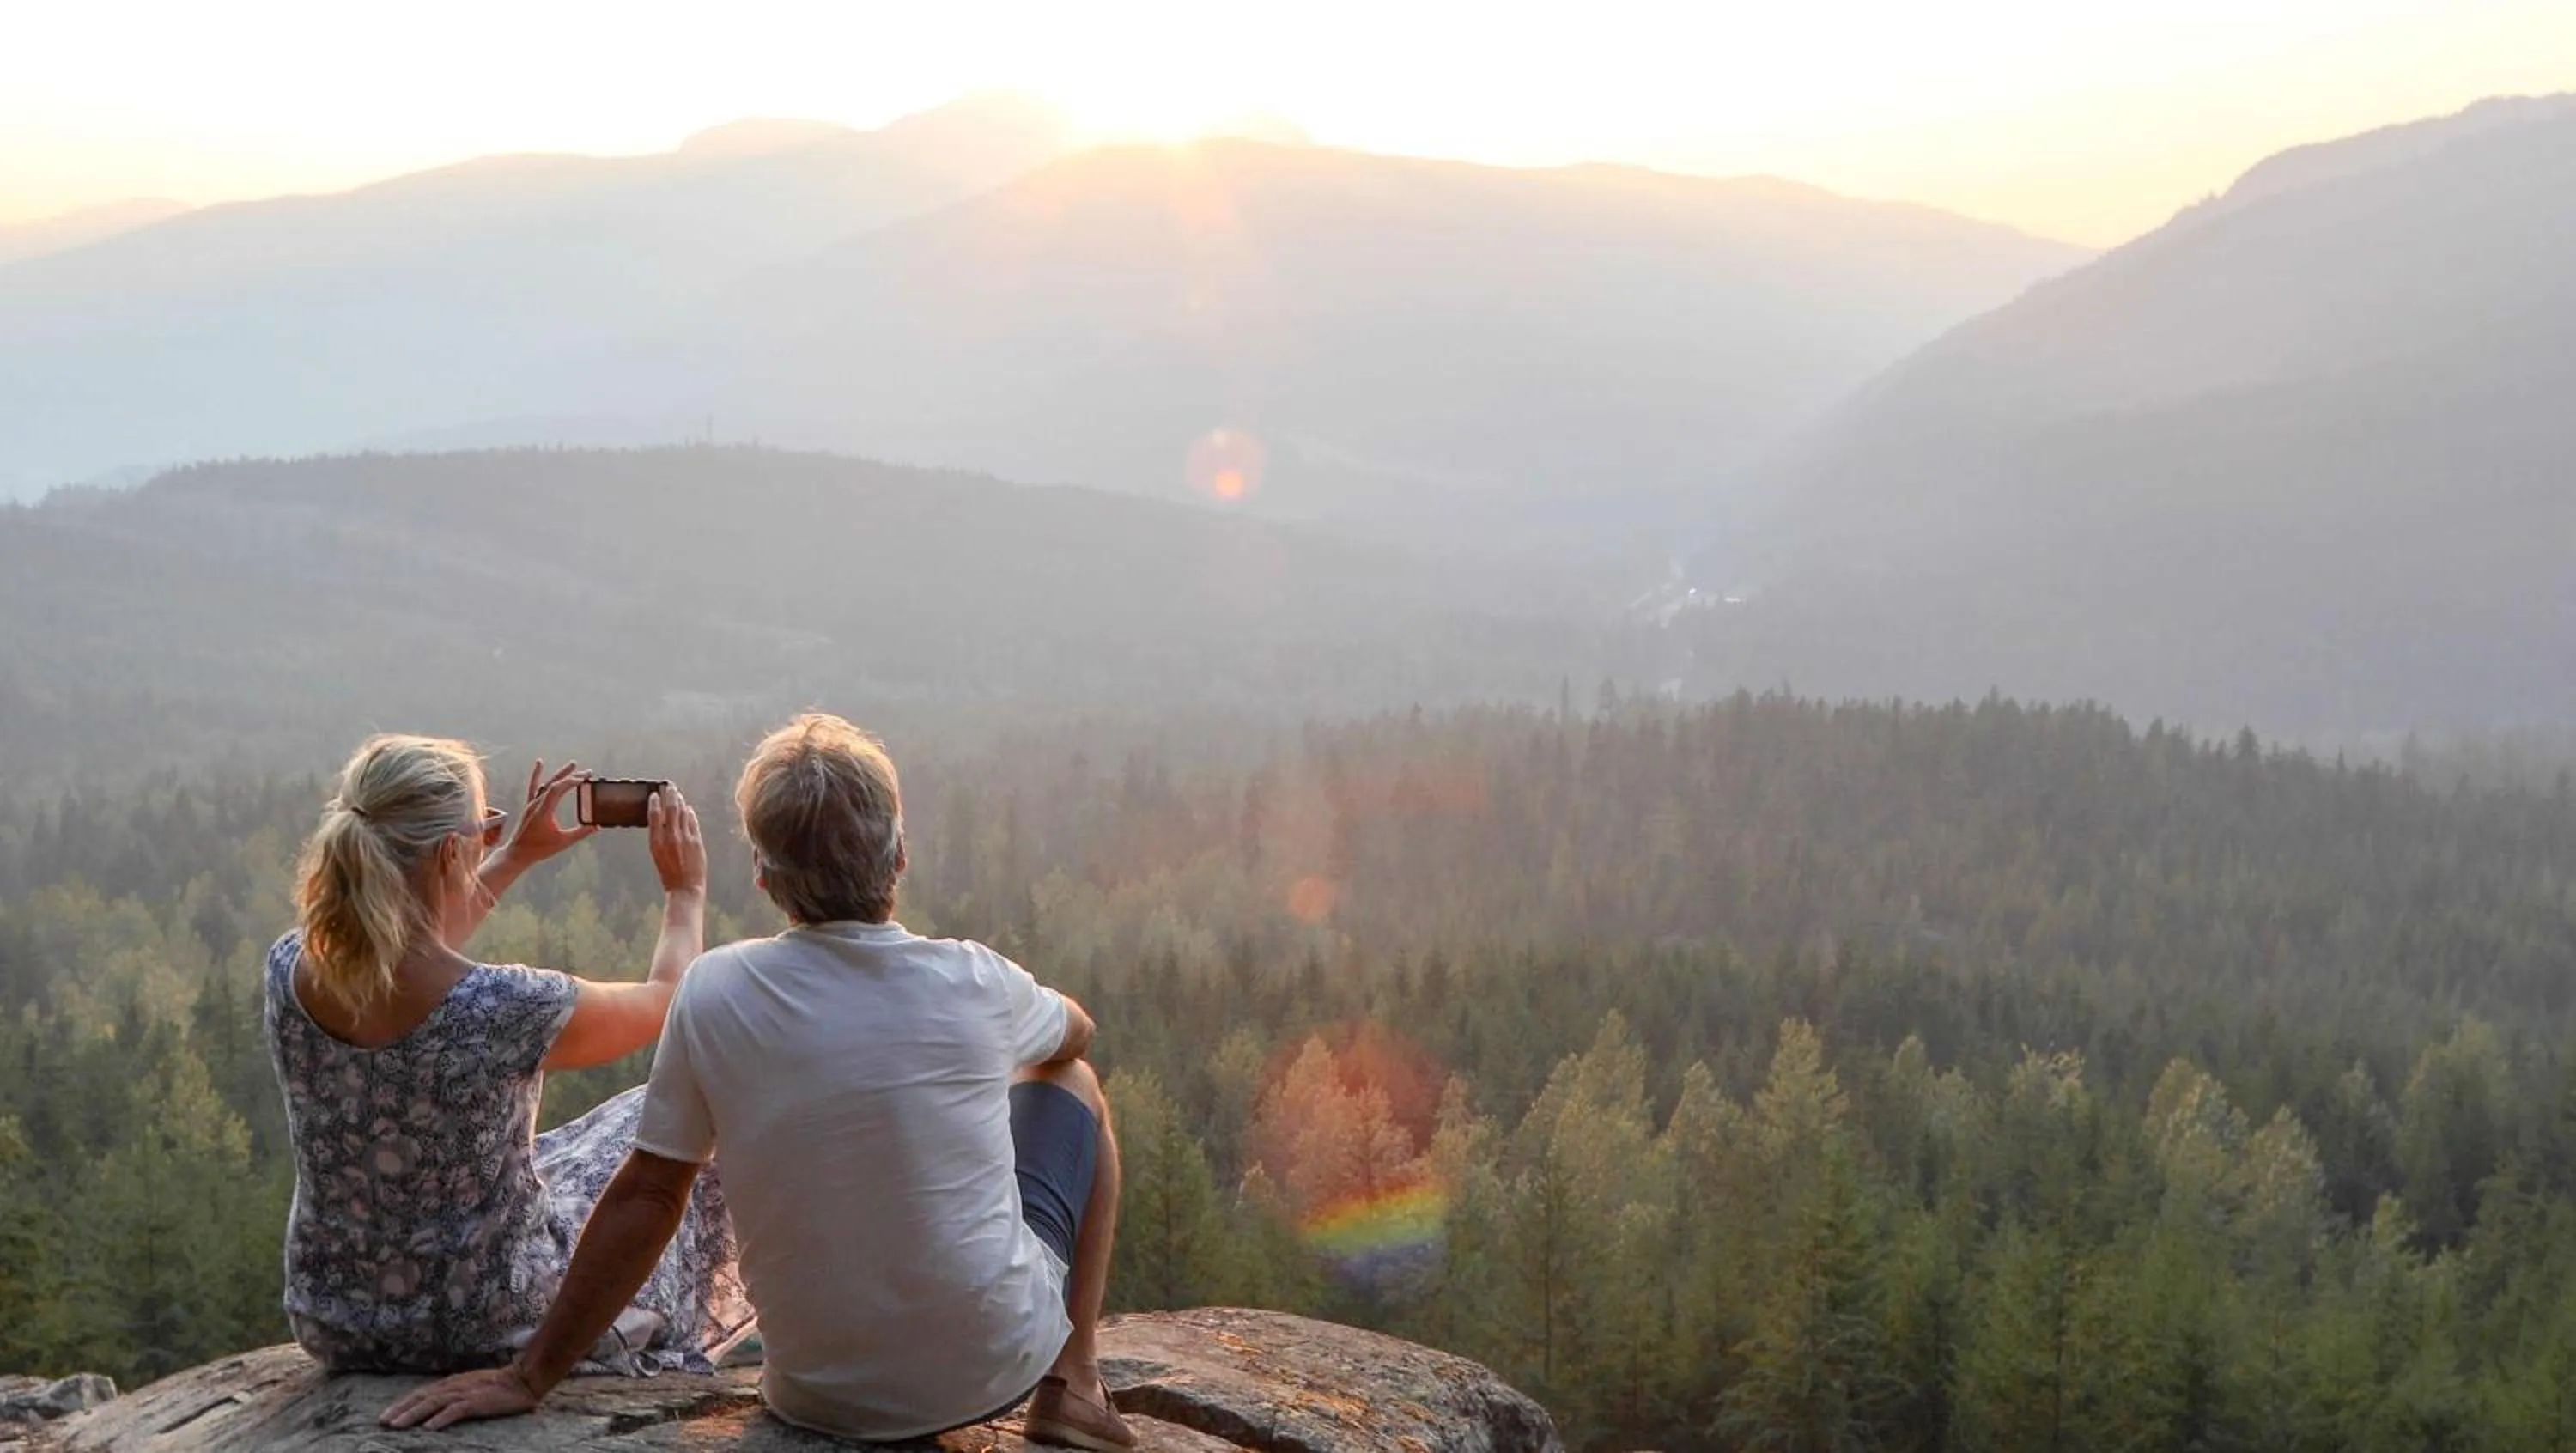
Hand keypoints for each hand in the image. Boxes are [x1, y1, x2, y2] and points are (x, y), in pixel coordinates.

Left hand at [380, 1363, 542, 1430]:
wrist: (524, 1379)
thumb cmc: (499, 1385)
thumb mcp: (471, 1386)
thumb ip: (454, 1393)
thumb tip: (435, 1407)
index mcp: (451, 1383)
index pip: (421, 1393)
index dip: (402, 1404)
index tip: (385, 1416)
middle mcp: (454, 1386)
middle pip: (421, 1397)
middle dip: (400, 1410)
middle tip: (381, 1422)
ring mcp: (465, 1393)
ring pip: (433, 1403)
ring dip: (413, 1414)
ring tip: (397, 1426)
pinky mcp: (477, 1402)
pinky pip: (455, 1411)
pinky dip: (441, 1418)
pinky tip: (429, 1428)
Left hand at [499, 759, 598, 865]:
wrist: (517, 854)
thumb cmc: (538, 849)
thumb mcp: (562, 842)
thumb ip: (580, 833)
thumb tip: (596, 826)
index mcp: (543, 811)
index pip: (556, 790)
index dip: (570, 782)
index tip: (584, 779)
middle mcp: (536, 805)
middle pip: (553, 784)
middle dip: (571, 776)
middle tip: (586, 772)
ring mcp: (531, 804)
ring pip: (545, 783)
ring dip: (559, 774)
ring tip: (572, 765)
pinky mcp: (529, 806)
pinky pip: (533, 787)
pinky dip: (537, 775)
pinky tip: (540, 763)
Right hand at [647, 785, 705, 895]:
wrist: (685, 889)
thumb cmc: (669, 874)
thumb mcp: (657, 855)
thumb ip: (660, 838)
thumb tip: (662, 821)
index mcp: (655, 842)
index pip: (653, 815)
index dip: (654, 802)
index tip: (654, 794)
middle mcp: (670, 837)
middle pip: (669, 809)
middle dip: (669, 794)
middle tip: (669, 786)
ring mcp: (684, 838)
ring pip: (682, 812)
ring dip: (680, 801)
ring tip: (677, 794)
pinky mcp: (696, 841)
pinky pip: (692, 821)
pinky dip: (689, 813)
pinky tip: (687, 808)